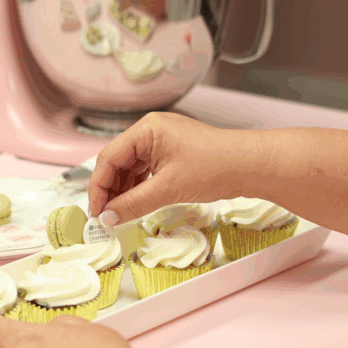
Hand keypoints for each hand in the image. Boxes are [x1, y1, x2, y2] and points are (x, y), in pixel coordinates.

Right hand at [88, 112, 264, 225]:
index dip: (98, 187)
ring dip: (124, 191)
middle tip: (106, 216)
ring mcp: (163, 142)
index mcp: (146, 129)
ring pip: (131, 169)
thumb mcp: (167, 189)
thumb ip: (133, 204)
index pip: (108, 158)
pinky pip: (146, 171)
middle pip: (117, 162)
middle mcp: (151, 131)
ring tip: (120, 214)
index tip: (97, 211)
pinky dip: (139, 188)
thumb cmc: (215, 167)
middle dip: (110, 190)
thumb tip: (109, 217)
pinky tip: (136, 204)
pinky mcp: (173, 154)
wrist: (250, 166)